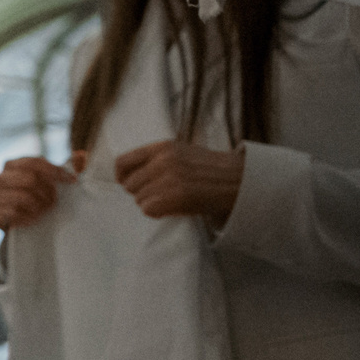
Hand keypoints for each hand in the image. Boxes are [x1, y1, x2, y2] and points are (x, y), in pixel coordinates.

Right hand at [0, 153, 85, 229]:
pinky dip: (28, 217)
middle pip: (29, 179)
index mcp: (11, 165)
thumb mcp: (51, 181)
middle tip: (54, 201)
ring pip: (22, 196)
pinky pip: (13, 213)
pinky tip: (33, 219)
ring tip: (44, 210)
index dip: (56, 171)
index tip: (73, 181)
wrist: (14, 224)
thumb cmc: (34, 198)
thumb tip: (82, 156)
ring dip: (39, 205)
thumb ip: (66, 167)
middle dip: (47, 192)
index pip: (35, 163)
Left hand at [113, 141, 244, 222]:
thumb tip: (128, 175)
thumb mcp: (182, 151)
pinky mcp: (176, 196)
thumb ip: (157, 158)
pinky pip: (148, 209)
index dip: (121, 176)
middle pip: (129, 185)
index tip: (125, 183)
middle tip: (159, 194)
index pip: (123, 161)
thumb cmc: (210, 169)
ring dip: (151, 203)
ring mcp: (170, 178)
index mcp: (163, 147)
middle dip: (140, 193)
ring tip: (170, 200)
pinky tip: (171, 208)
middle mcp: (163, 160)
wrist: (238, 180)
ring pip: (139, 199)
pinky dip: (157, 212)